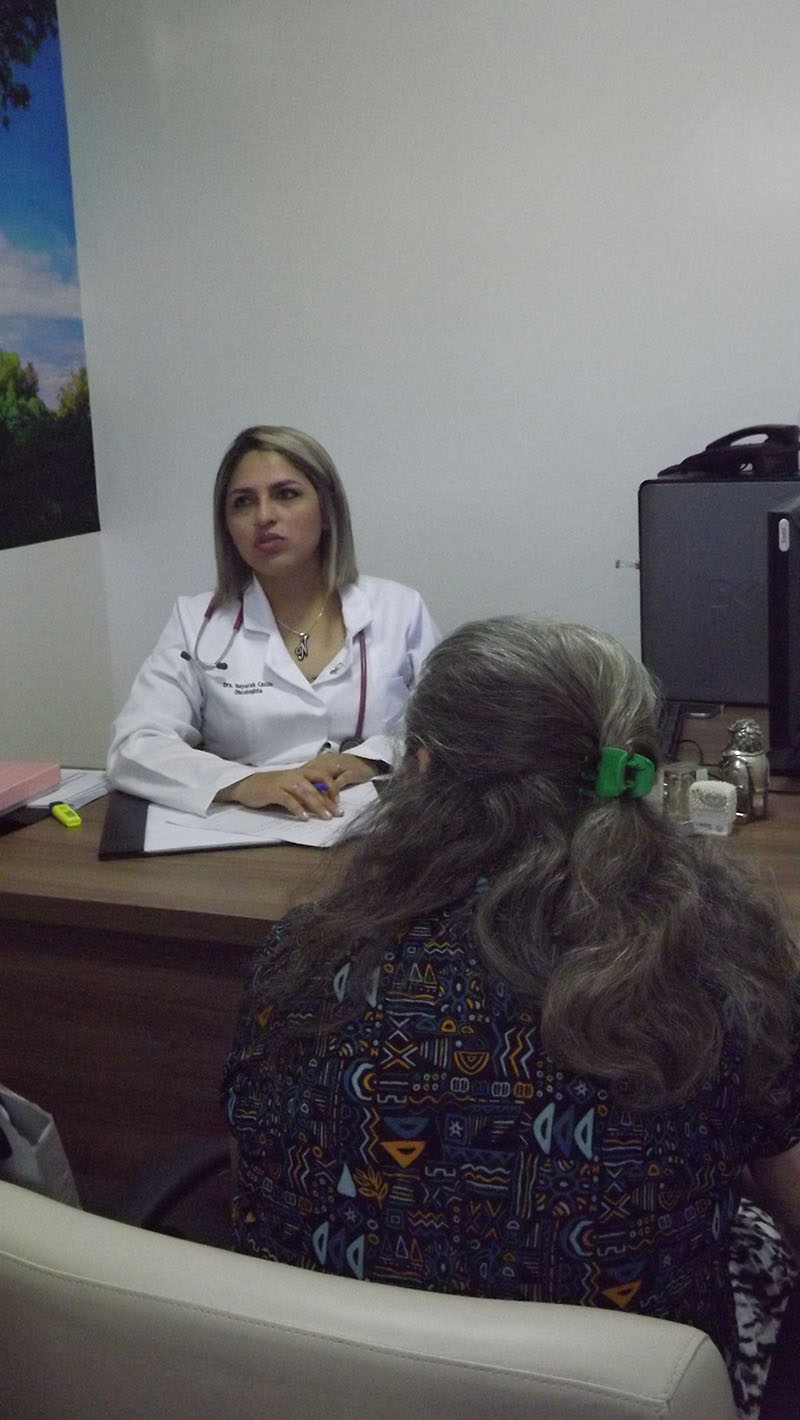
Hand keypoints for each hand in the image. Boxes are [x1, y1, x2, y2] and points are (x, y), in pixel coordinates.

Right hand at [214, 754, 377, 820]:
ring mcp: (283, 782)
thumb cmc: (271, 787)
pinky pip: (288, 800)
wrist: (246, 785)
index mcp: (299, 773)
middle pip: (316, 785)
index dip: (332, 787)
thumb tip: (323, 801)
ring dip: (317, 805)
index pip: (321, 776)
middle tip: (338, 813)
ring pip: (304, 792)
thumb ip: (305, 791)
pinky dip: (297, 809)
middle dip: (329, 800)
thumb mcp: (290, 786)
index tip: (340, 801)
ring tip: (326, 817)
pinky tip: (304, 818)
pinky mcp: (273, 791)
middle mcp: (294, 775)